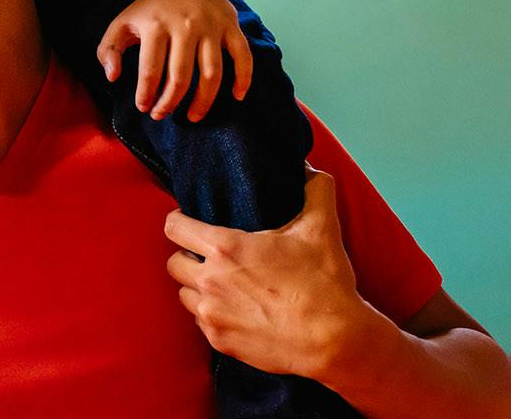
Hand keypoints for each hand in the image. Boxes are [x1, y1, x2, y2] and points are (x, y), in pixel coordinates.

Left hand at [96, 0, 252, 120]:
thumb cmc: (152, 8)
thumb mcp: (123, 22)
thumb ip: (108, 49)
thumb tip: (112, 77)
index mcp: (155, 25)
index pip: (150, 69)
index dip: (146, 94)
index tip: (144, 108)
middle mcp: (185, 26)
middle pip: (180, 76)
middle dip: (170, 102)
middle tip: (162, 114)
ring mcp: (211, 27)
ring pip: (211, 72)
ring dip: (203, 101)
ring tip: (192, 116)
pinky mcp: (232, 27)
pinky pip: (243, 57)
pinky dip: (243, 78)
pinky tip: (236, 96)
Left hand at [164, 169, 377, 378]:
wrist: (336, 343)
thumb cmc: (325, 283)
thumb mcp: (322, 228)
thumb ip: (315, 189)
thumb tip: (309, 168)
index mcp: (224, 248)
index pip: (173, 227)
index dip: (179, 220)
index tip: (191, 221)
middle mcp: (210, 280)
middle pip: (174, 262)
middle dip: (189, 256)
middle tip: (211, 256)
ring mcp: (212, 314)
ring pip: (184, 294)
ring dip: (198, 287)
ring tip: (224, 284)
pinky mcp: (220, 341)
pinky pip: (201, 322)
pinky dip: (212, 314)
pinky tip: (235, 309)